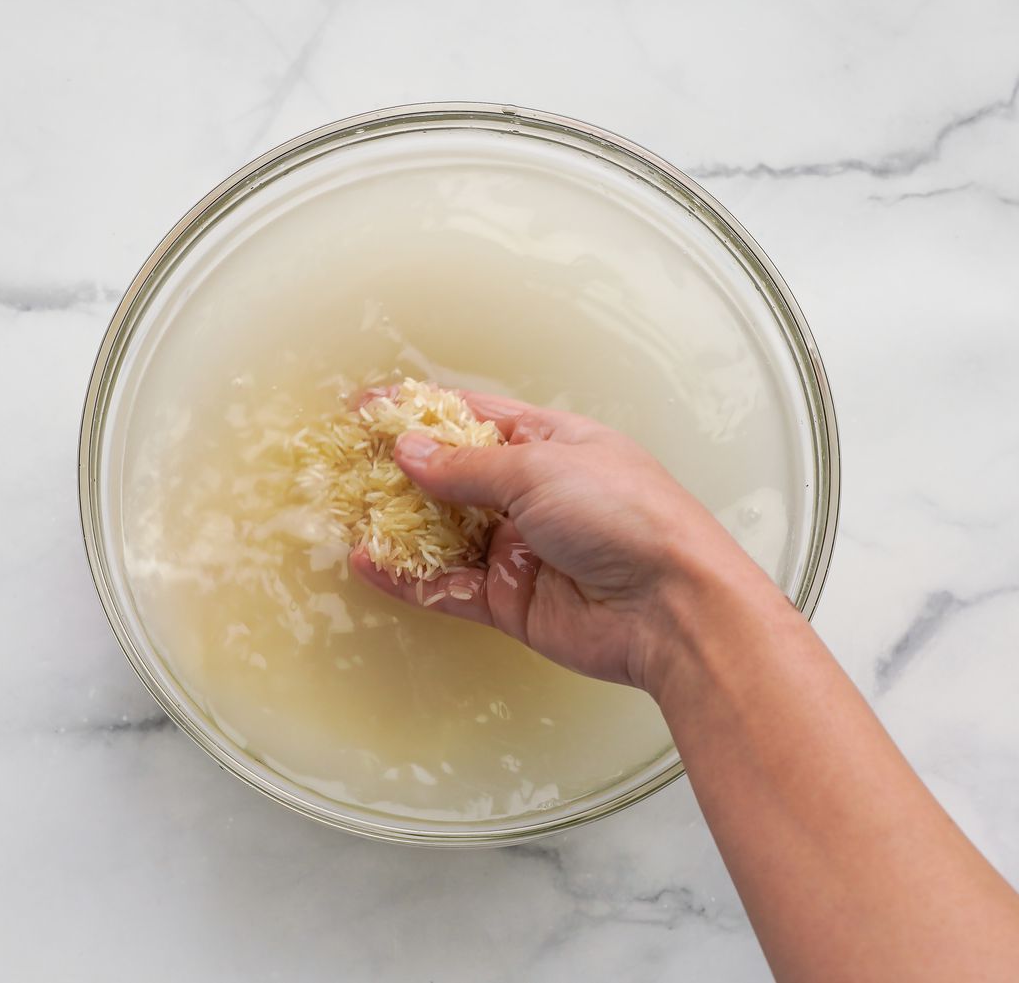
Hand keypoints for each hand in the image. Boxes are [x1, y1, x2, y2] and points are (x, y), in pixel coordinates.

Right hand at [349, 390, 776, 696]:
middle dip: (400, 474)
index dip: (418, 413)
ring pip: (445, 535)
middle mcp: (533, 494)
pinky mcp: (514, 601)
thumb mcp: (538, 469)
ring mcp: (521, 548)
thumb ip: (466, 466)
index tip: (367, 411)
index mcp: (550, 444)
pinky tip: (372, 564)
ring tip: (347, 517)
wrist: (673, 607)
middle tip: (345, 469)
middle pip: (451, 478)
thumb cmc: (626, 516)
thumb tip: (409, 450)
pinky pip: (451, 586)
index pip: (471, 418)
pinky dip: (411, 578)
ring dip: (399, 528)